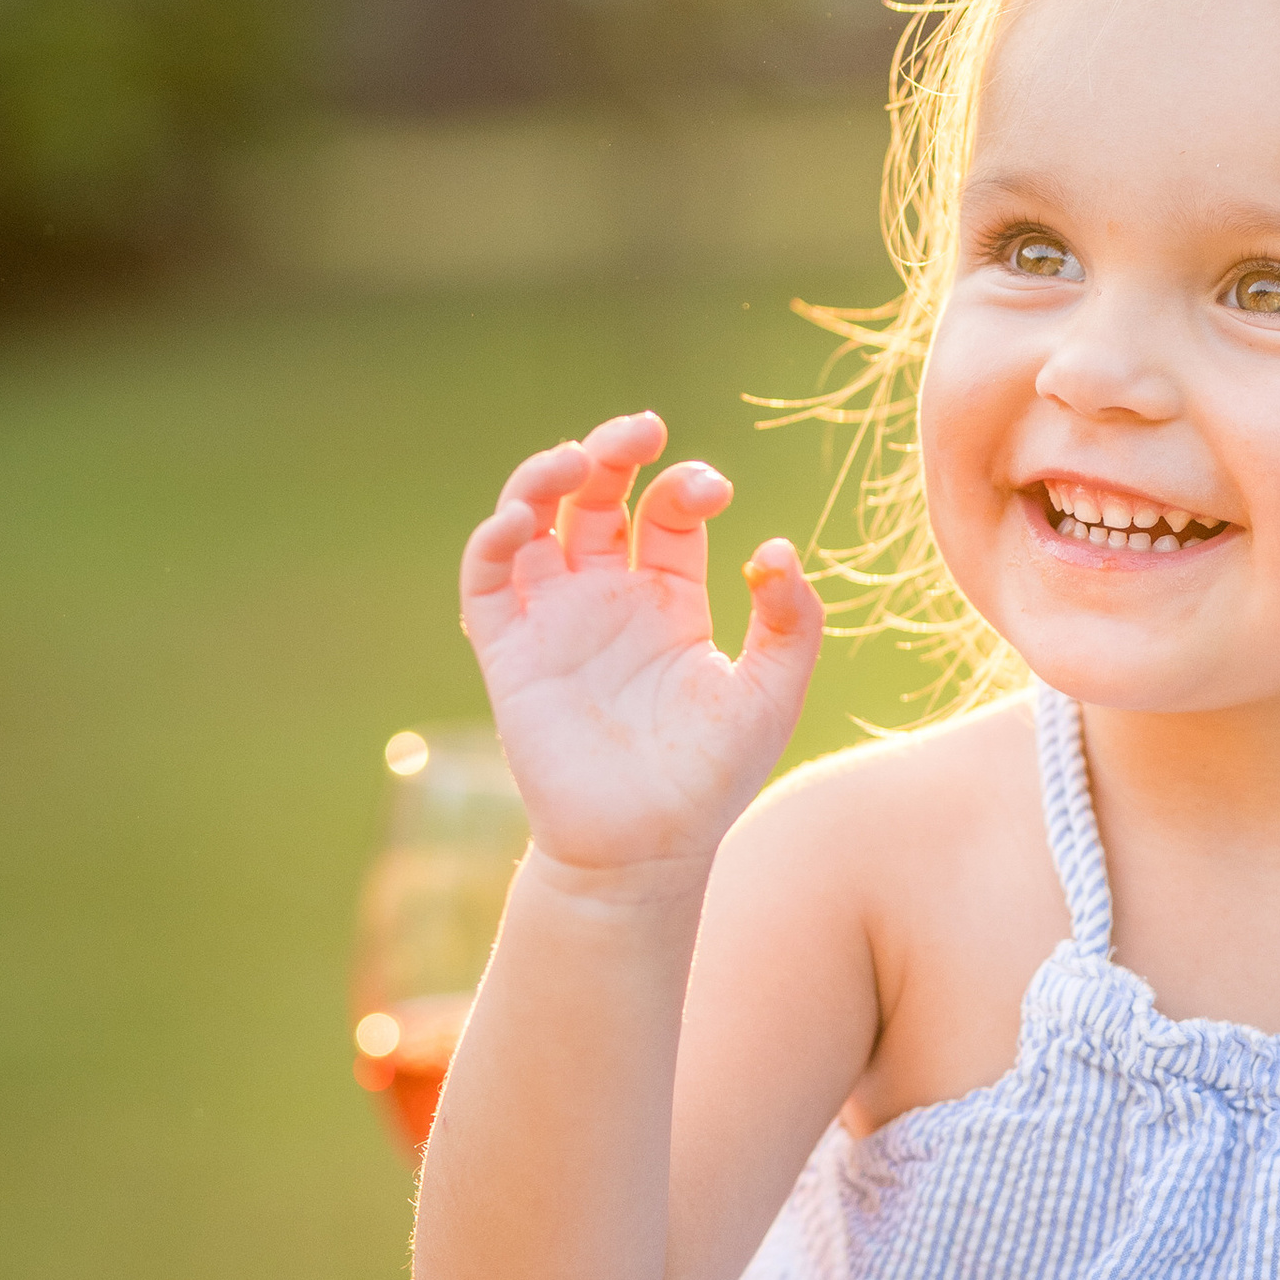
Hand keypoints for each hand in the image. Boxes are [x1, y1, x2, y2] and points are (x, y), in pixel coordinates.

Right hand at [458, 411, 822, 883]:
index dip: (685, 484)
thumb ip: (793, 619)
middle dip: (613, 451)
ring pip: (533, 520)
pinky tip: (522, 519)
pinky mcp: (509, 652)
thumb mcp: (773, 692)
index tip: (713, 490)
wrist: (647, 850)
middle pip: (597, 496)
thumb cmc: (714, 778)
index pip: (666, 512)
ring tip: (578, 459)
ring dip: (545, 476)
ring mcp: (554, 621)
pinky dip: (493, 538)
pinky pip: (486, 580)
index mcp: (669, 599)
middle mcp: (607, 599)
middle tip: (641, 429)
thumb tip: (773, 547)